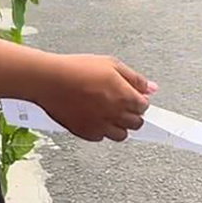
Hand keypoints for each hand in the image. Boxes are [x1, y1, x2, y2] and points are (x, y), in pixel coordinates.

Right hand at [37, 54, 155, 142]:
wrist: (50, 80)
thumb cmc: (78, 69)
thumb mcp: (112, 64)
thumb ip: (135, 79)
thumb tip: (151, 88)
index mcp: (124, 96)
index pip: (144, 107)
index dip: (140, 100)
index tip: (135, 96)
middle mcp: (114, 114)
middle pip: (136, 123)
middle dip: (133, 114)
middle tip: (124, 104)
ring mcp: (100, 126)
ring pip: (121, 135)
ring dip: (121, 125)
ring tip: (112, 112)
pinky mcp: (85, 133)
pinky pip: (101, 138)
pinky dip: (102, 130)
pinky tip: (97, 116)